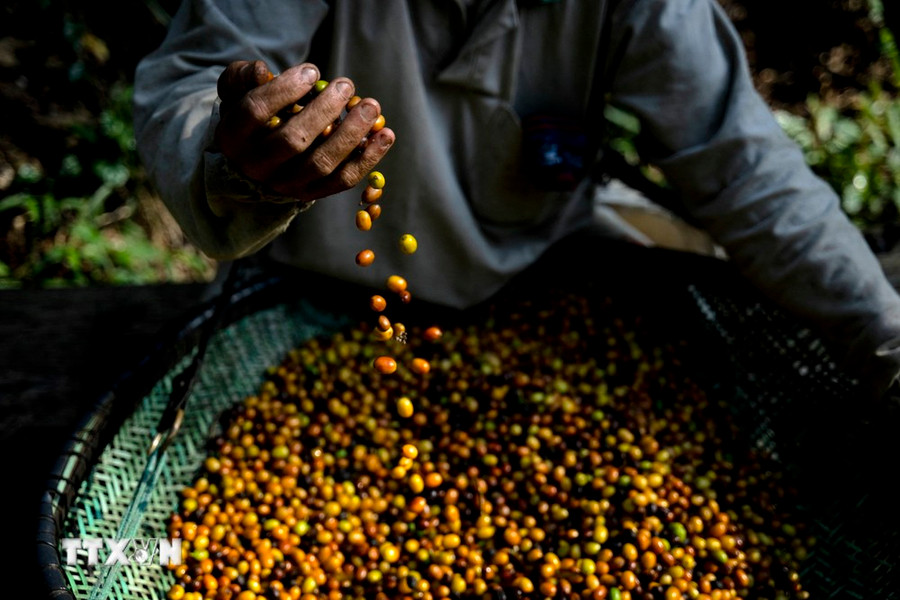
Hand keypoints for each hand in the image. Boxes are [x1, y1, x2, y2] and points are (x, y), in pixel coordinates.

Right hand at [215, 60, 394, 202]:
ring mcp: (286, 185)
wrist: (255, 160)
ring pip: (321, 163)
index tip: (312, 71)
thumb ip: (244, 76)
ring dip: (350, 134)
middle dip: (324, 111)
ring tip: (371, 106)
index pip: (256, 112)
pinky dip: (368, 158)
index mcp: (233, 137)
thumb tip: (264, 71)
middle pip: (292, 140)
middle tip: (346, 85)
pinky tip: (385, 135)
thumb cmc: (252, 115)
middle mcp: (257, 166)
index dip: (285, 89)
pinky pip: (343, 180)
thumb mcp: (238, 92)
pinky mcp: (312, 194)